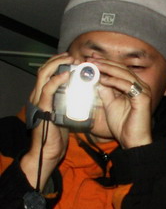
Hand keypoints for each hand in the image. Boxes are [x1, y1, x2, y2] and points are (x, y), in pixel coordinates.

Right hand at [21, 53, 72, 188]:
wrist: (48, 152)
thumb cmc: (57, 137)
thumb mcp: (64, 116)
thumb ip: (69, 105)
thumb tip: (84, 97)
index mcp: (43, 97)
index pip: (48, 74)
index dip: (59, 64)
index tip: (72, 60)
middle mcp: (38, 95)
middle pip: (44, 70)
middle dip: (58, 60)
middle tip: (73, 56)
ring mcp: (38, 101)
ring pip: (44, 75)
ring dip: (57, 65)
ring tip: (70, 60)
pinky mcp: (42, 109)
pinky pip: (47, 90)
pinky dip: (56, 81)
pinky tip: (66, 75)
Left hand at [92, 58, 153, 147]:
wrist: (133, 141)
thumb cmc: (124, 126)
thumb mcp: (110, 105)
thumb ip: (105, 91)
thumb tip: (97, 80)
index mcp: (135, 87)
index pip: (120, 70)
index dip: (106, 64)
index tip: (91, 60)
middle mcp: (142, 87)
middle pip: (122, 69)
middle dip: (105, 63)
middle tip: (90, 60)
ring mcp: (144, 92)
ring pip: (125, 74)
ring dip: (108, 69)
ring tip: (94, 66)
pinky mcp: (143, 99)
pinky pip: (127, 85)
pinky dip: (114, 81)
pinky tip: (103, 79)